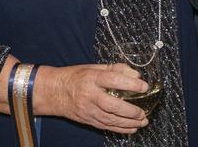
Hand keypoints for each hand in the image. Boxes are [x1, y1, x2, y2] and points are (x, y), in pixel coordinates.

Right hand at [34, 63, 148, 133]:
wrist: (53, 92)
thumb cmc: (76, 77)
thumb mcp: (95, 67)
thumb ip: (117, 69)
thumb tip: (136, 75)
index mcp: (92, 78)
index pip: (113, 80)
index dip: (130, 84)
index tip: (144, 86)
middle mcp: (90, 95)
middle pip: (112, 105)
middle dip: (130, 111)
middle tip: (144, 112)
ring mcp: (87, 109)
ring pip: (109, 119)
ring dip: (128, 123)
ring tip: (142, 122)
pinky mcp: (87, 119)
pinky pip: (105, 126)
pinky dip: (119, 129)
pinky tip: (131, 129)